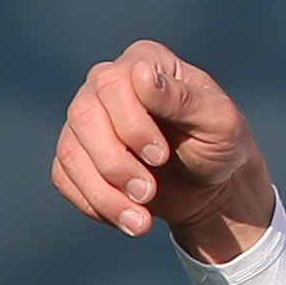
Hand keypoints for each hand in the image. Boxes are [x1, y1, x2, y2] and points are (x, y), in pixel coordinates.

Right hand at [50, 41, 274, 258]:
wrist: (213, 189)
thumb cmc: (221, 144)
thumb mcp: (218, 121)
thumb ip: (183, 99)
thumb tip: (142, 74)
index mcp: (145, 61)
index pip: (114, 83)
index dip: (131, 125)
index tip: (160, 157)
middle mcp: (107, 83)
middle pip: (83, 116)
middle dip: (115, 163)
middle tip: (148, 192)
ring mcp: (88, 119)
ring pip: (70, 151)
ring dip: (104, 193)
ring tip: (141, 222)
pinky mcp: (77, 155)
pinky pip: (64, 177)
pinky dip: (95, 204)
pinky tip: (129, 218)